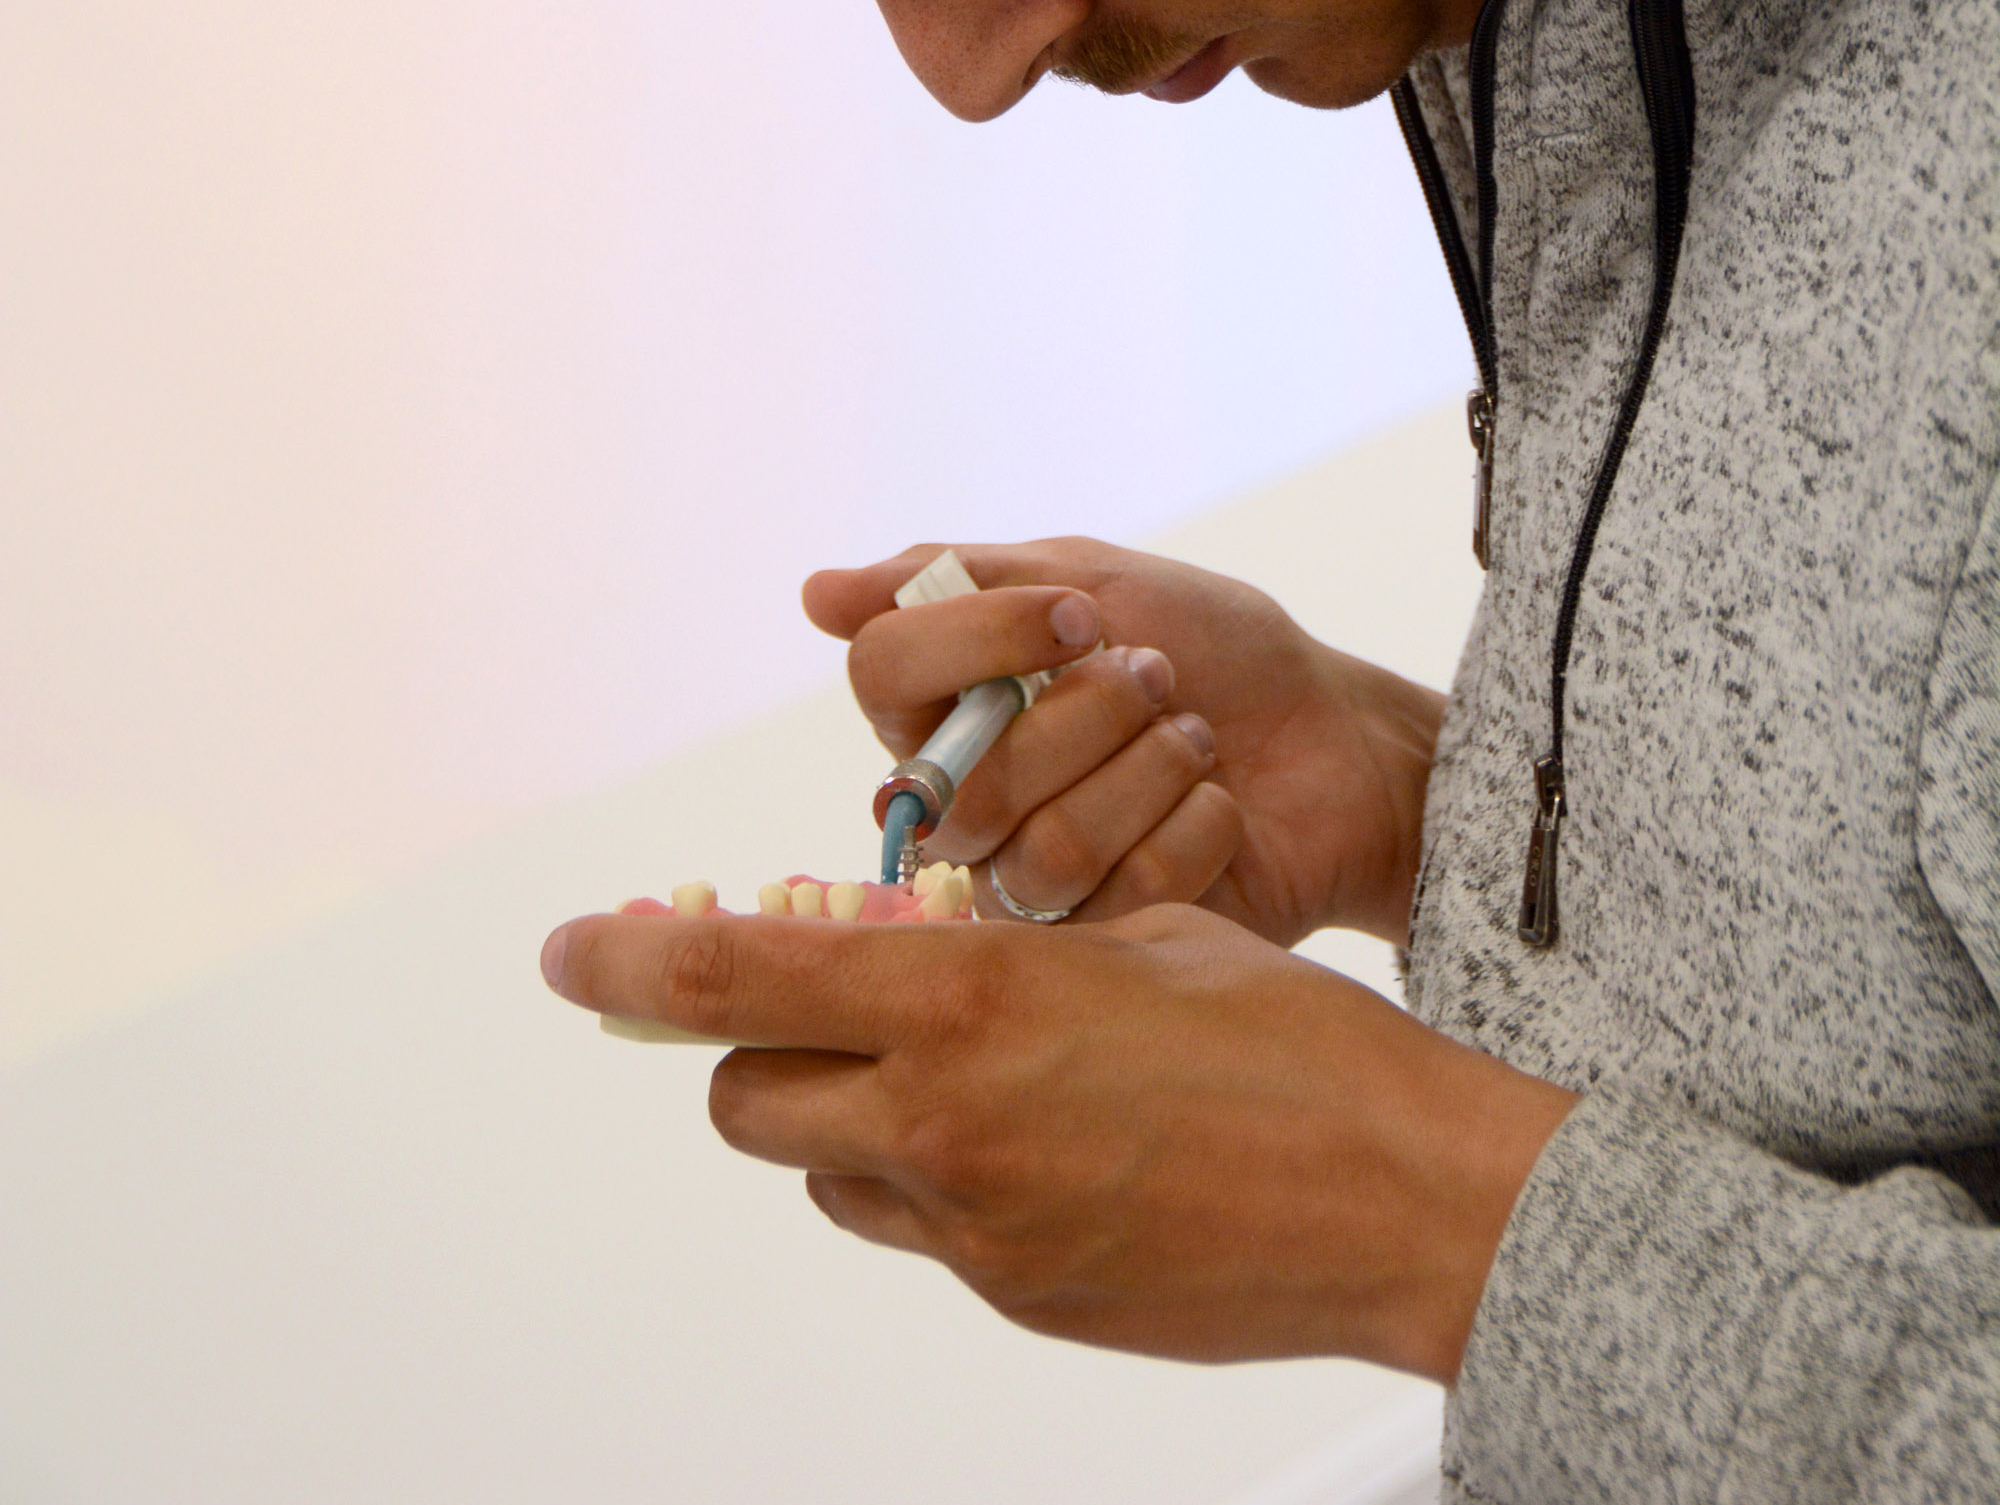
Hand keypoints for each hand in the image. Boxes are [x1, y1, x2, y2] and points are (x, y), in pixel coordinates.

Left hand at [541, 897, 1574, 1379]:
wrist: (1402, 1197)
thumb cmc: (1291, 1039)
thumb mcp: (1134, 937)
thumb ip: (1002, 952)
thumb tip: (921, 948)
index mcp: (970, 1004)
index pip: (738, 977)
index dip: (633, 960)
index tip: (571, 950)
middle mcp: (946, 1125)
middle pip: (747, 1100)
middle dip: (756, 1050)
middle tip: (817, 1006)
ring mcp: (977, 1233)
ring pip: (827, 1178)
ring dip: (848, 1121)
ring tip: (957, 1076)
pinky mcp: (1020, 1299)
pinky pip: (926, 1231)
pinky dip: (944, 1180)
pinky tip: (1048, 1146)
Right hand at [803, 538, 1444, 943]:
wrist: (1343, 740)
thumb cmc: (1218, 652)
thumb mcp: (1096, 579)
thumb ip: (962, 581)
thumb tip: (814, 594)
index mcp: (948, 710)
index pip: (883, 675)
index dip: (977, 641)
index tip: (1079, 615)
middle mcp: (967, 807)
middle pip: (967, 780)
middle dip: (1092, 713)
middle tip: (1159, 680)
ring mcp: (1029, 890)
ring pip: (1041, 849)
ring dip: (1148, 770)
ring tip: (1193, 745)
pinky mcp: (1103, 955)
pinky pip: (1116, 902)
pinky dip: (1193, 829)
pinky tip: (1218, 809)